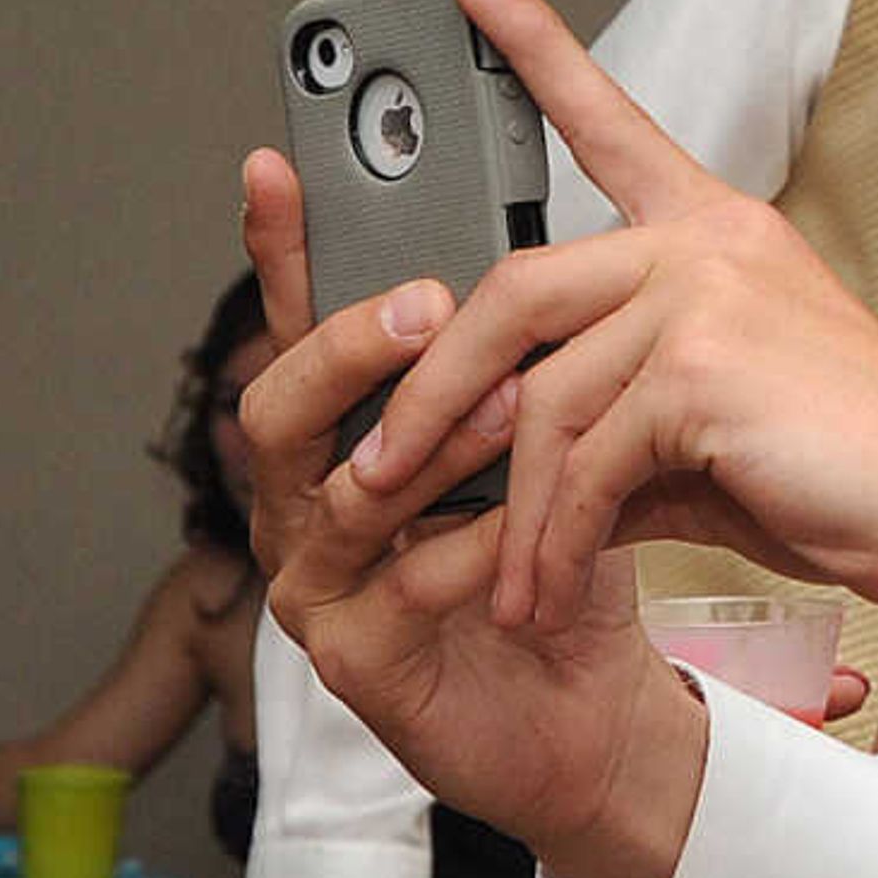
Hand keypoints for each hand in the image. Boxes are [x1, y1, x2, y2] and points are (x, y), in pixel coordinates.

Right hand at [236, 134, 708, 877]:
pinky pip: (400, 586)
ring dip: (430, 443)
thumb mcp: (552, 441)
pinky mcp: (356, 662)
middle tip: (431, 303)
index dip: (281, 251)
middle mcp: (311, 505)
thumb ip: (524, 358)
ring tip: (510, 405)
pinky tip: (520, 527)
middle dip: (350, 347)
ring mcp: (320, 586)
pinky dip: (465, 548)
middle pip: (280, 405)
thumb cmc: (565, 565)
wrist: (598, 712)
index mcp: (351, 436)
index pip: (302, 328)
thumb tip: (549, 241)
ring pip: (341, 493)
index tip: (278, 165)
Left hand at [332, 0, 877, 630]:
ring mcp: (704, 295)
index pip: (608, 120)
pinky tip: (546, 590)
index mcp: (713, 232)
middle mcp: (704, 243)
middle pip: (509, 289)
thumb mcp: (706, 430)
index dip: (533, 44)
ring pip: (539, 395)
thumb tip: (500, 460)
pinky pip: (582, 460)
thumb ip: (609, 417)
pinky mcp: (704, 368)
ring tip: (498, 580)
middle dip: (431, 394)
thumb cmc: (843, 470)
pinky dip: (551, 541)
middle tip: (380, 472)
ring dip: (502, 507)